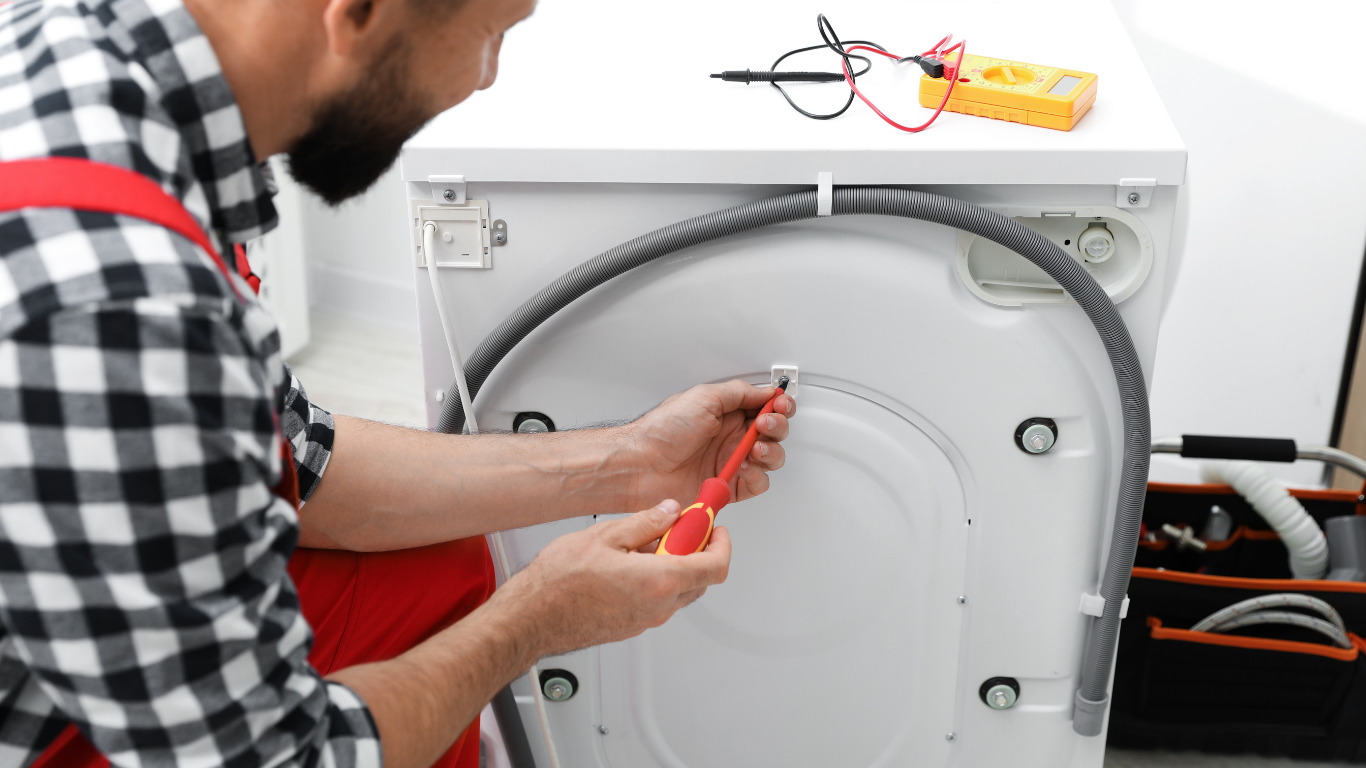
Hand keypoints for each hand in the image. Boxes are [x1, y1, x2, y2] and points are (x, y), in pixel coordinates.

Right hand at [498, 500, 731, 656]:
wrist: (531, 618)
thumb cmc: (559, 584)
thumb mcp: (606, 535)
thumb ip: (646, 522)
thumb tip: (669, 512)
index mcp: (660, 581)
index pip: (715, 566)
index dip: (721, 543)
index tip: (713, 525)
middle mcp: (659, 606)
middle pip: (700, 578)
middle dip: (695, 549)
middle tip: (677, 526)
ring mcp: (646, 620)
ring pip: (678, 589)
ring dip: (673, 564)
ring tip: (642, 543)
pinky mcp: (631, 626)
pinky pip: (657, 600)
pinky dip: (655, 579)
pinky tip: (629, 562)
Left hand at [624, 380, 795, 507]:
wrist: (640, 465)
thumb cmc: (662, 431)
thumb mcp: (703, 397)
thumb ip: (739, 393)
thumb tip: (765, 391)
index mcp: (726, 414)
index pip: (764, 407)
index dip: (778, 405)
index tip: (779, 404)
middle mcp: (730, 437)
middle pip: (773, 433)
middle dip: (777, 426)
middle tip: (765, 425)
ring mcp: (730, 462)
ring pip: (770, 459)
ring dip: (771, 452)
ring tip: (755, 448)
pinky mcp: (728, 487)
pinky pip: (757, 484)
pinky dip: (757, 476)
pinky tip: (745, 468)